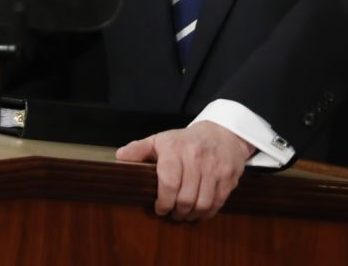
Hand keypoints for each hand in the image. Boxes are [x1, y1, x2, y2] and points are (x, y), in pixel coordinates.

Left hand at [115, 121, 254, 220]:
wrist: (222, 133)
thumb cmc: (185, 141)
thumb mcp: (160, 140)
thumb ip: (139, 149)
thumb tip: (120, 157)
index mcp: (175, 149)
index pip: (169, 183)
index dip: (163, 202)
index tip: (159, 208)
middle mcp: (196, 158)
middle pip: (185, 198)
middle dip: (176, 212)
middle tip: (172, 213)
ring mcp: (214, 168)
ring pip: (202, 203)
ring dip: (191, 215)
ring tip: (184, 214)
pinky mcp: (228, 177)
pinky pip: (217, 203)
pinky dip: (207, 212)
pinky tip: (199, 211)